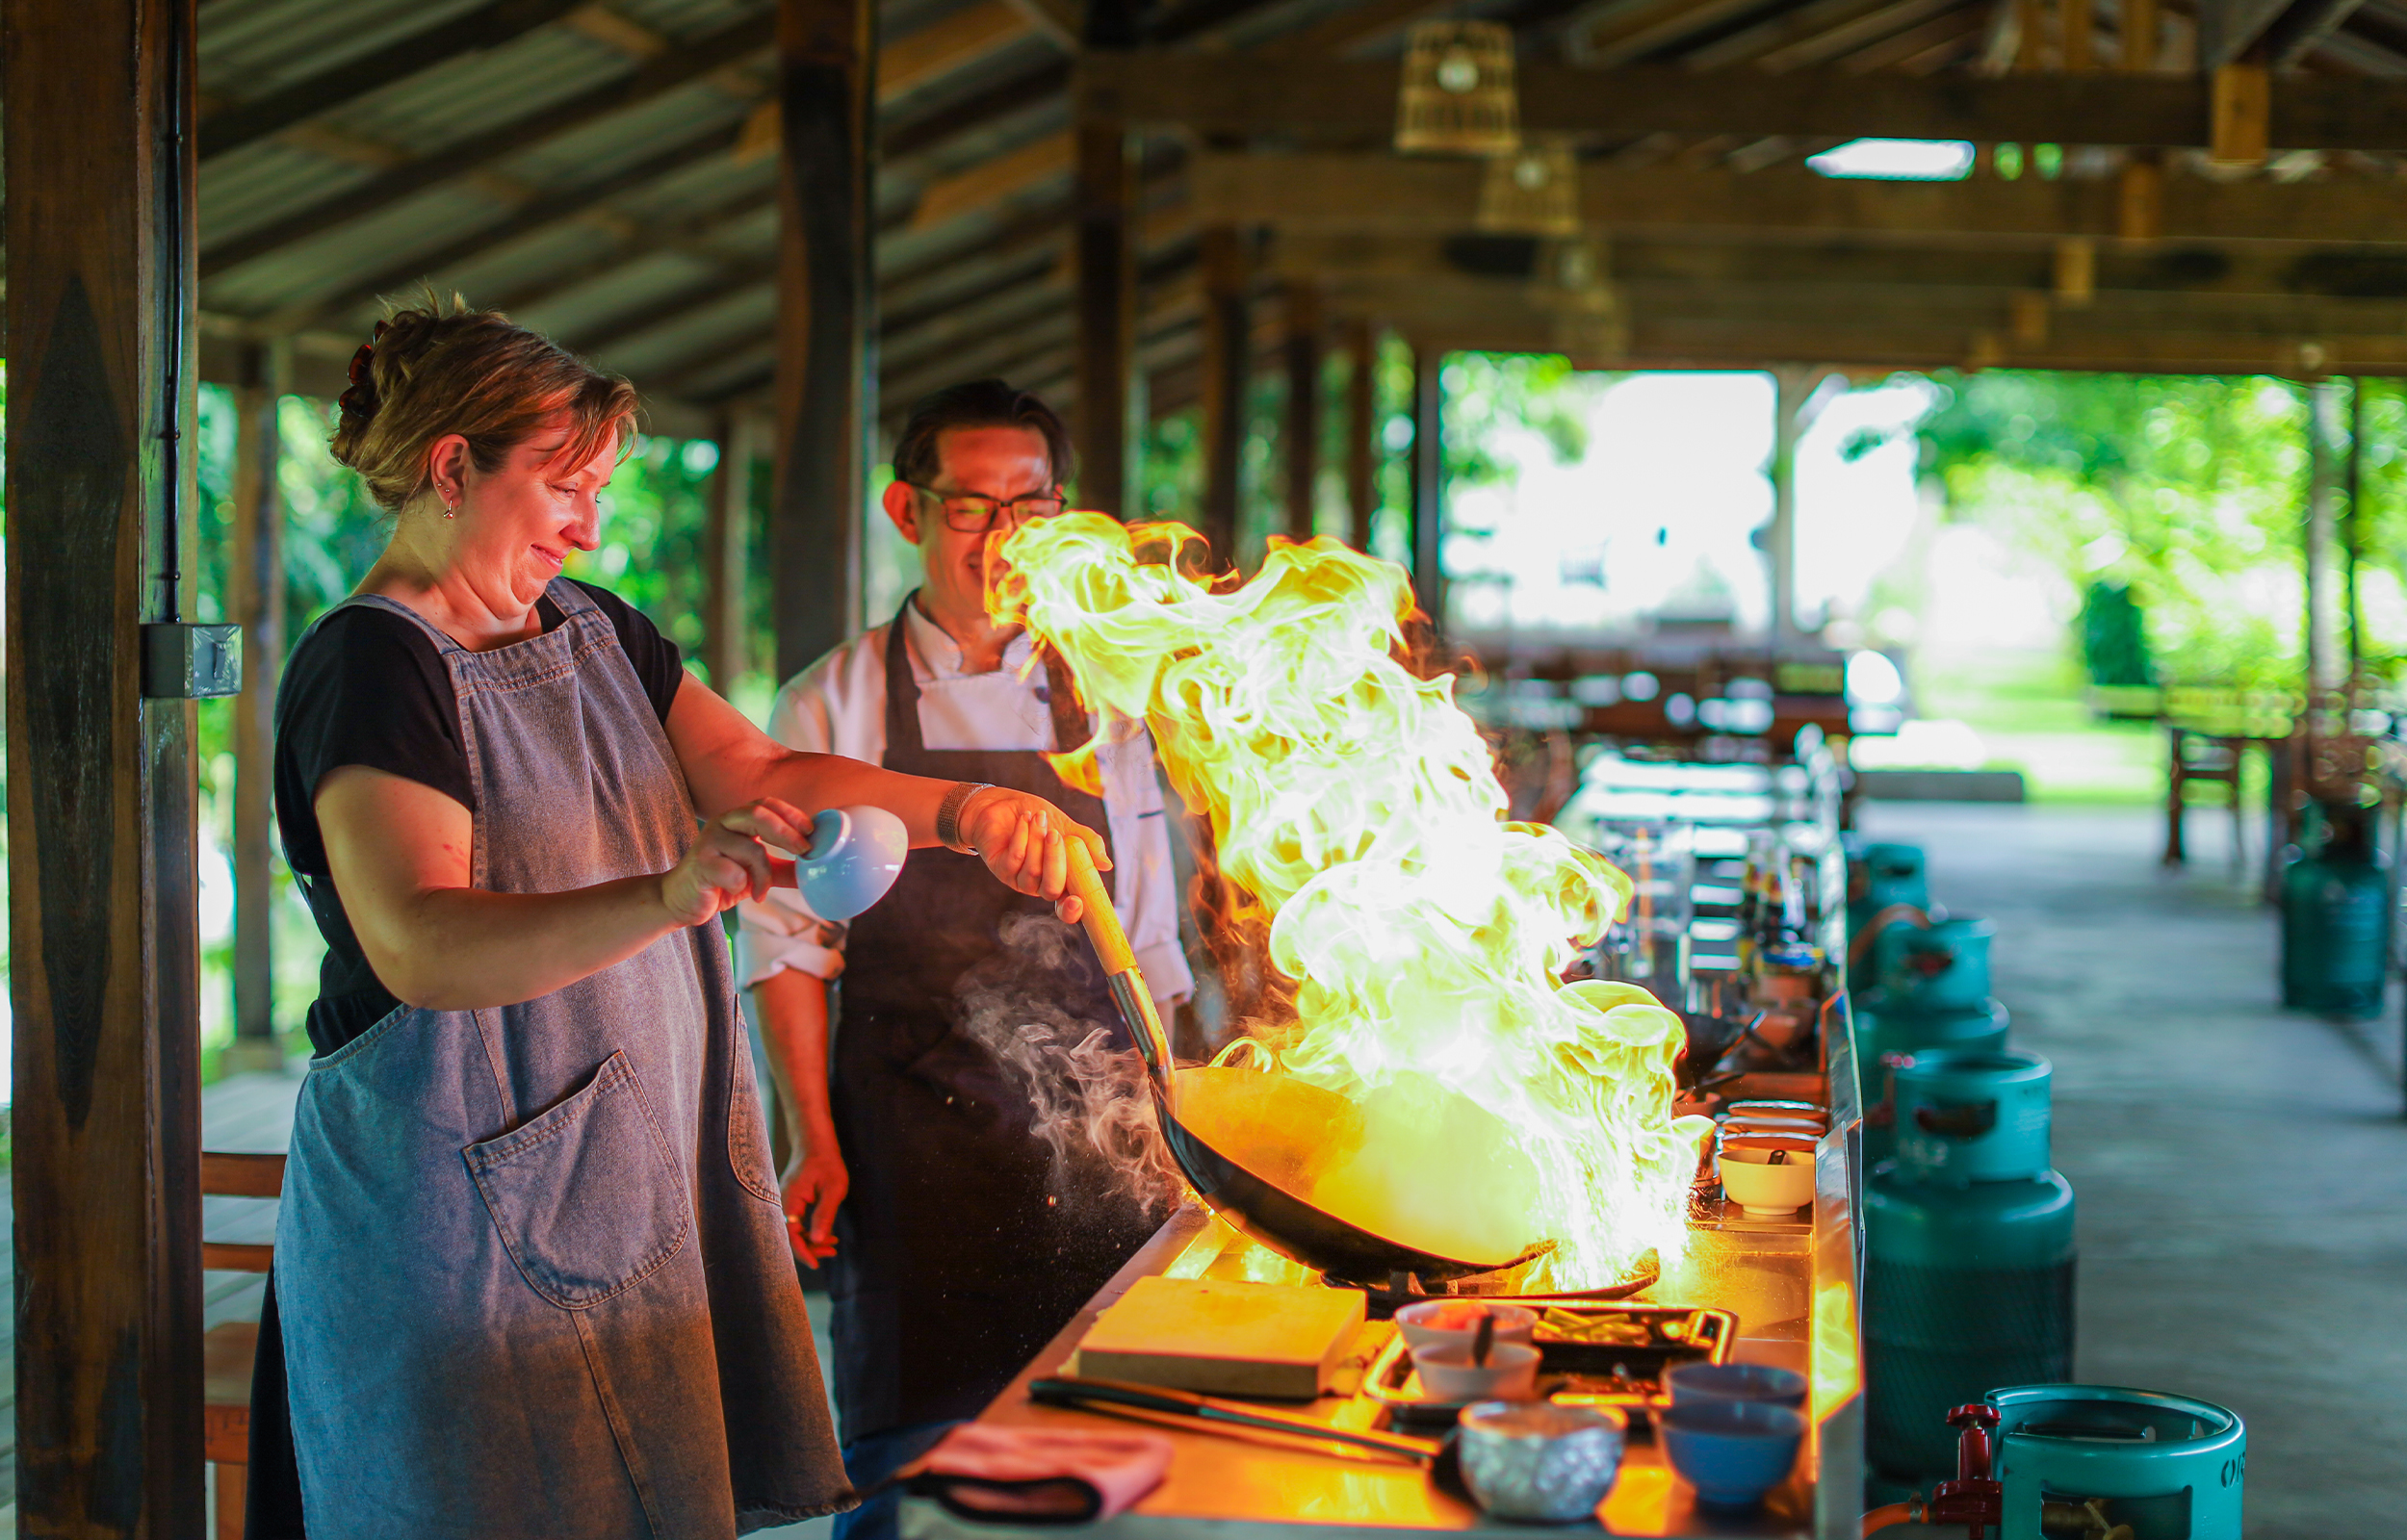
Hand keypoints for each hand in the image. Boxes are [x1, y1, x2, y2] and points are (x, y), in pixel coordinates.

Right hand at [658, 798, 816, 927]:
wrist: (681, 900)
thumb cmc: (720, 881)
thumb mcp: (756, 873)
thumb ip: (782, 868)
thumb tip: (817, 868)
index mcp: (736, 820)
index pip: (767, 803)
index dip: (791, 814)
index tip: (811, 832)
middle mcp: (722, 824)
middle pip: (757, 814)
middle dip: (786, 832)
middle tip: (804, 851)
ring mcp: (709, 842)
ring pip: (749, 848)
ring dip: (764, 873)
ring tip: (762, 891)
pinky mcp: (699, 864)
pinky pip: (732, 871)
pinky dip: (744, 884)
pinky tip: (742, 893)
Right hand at [782, 1145, 848, 1267]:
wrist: (816, 1143)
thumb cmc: (827, 1162)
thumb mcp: (833, 1189)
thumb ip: (824, 1214)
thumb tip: (817, 1239)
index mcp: (790, 1199)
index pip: (791, 1233)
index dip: (803, 1251)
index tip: (816, 1263)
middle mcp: (783, 1203)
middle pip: (791, 1235)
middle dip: (810, 1247)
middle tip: (831, 1252)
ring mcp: (786, 1202)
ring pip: (795, 1230)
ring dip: (812, 1240)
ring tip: (833, 1245)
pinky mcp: (791, 1202)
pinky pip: (797, 1222)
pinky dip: (810, 1230)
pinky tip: (827, 1234)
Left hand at [958, 788, 1110, 924]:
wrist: (1004, 803)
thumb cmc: (1038, 817)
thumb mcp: (1067, 826)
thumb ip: (1087, 844)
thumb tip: (1106, 866)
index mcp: (1061, 879)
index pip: (1067, 907)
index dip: (1072, 911)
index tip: (1077, 901)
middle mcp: (1039, 885)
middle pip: (1051, 889)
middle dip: (1056, 860)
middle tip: (1054, 834)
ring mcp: (1018, 879)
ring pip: (1033, 871)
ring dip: (1037, 841)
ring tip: (1038, 817)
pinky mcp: (1000, 869)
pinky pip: (1014, 859)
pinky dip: (1022, 836)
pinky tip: (1024, 820)